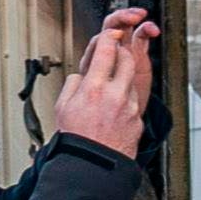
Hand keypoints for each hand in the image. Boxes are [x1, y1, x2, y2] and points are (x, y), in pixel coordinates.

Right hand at [57, 8, 158, 157]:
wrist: (93, 166)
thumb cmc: (76, 140)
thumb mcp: (62, 107)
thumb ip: (73, 85)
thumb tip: (81, 75)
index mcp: (94, 88)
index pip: (106, 50)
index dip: (109, 37)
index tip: (110, 33)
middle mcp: (115, 95)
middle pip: (127, 59)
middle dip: (122, 52)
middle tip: (116, 53)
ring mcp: (129, 107)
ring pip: (132, 80)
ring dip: (124, 77)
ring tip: (110, 87)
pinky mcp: (137, 119)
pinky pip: (134, 102)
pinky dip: (127, 99)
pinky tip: (115, 109)